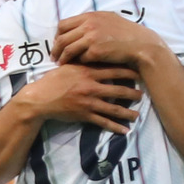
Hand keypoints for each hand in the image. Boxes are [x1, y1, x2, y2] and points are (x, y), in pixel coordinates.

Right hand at [18, 62, 142, 132]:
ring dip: (127, 112)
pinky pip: (103, 122)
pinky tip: (124, 130)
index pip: (113, 70)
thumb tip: (95, 53)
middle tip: (143, 94)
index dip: (128, 72)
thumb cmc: (53, 80)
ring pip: (113, 108)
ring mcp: (89, 102)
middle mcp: (91, 87)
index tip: (139, 73)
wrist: (40, 98)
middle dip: (132, 93)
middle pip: (117, 89)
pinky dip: (115, 127)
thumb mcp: (68, 66)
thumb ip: (83, 61)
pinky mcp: (84, 115)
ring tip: (137, 114)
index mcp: (88, 72)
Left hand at [54, 10, 159, 72]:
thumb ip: (92, 21)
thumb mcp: (108, 19)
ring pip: (68, 49)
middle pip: (62, 37)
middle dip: (55, 48)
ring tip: (60, 64)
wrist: (140, 44)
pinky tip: (75, 67)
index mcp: (90, 15)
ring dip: (62, 58)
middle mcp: (89, 24)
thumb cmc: (126, 33)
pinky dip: (77, 62)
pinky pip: (80, 58)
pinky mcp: (95, 51)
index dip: (58, 35)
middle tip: (54, 56)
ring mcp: (92, 38)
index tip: (57, 42)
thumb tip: (77, 27)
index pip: (63, 24)